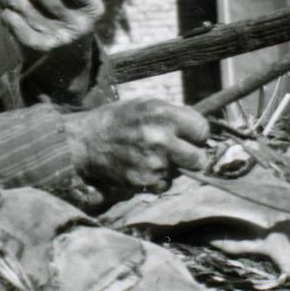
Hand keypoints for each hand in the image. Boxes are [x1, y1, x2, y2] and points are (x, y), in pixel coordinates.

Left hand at [0, 0, 103, 53]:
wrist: (70, 51)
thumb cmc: (69, 9)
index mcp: (93, 5)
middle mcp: (80, 23)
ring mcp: (62, 37)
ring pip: (24, 6)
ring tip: (20, 0)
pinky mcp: (43, 47)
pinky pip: (15, 23)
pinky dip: (8, 14)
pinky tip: (13, 13)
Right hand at [64, 99, 209, 192]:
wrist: (86, 142)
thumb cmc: (119, 121)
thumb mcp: (146, 106)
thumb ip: (175, 115)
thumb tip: (202, 129)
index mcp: (164, 115)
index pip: (202, 131)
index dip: (197, 134)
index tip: (190, 136)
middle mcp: (161, 139)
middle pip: (199, 159)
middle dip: (193, 157)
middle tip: (180, 152)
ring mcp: (153, 163)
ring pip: (181, 173)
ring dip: (171, 167)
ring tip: (150, 155)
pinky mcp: (145, 181)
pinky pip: (165, 184)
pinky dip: (157, 179)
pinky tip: (141, 166)